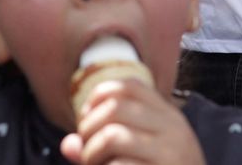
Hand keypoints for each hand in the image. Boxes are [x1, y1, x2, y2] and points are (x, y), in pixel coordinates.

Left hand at [61, 80, 205, 164]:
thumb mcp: (139, 154)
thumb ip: (103, 144)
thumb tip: (68, 145)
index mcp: (169, 116)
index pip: (129, 85)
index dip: (98, 97)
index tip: (89, 120)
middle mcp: (174, 129)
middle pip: (115, 107)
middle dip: (89, 128)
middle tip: (88, 151)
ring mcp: (170, 154)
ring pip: (112, 135)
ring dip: (91, 154)